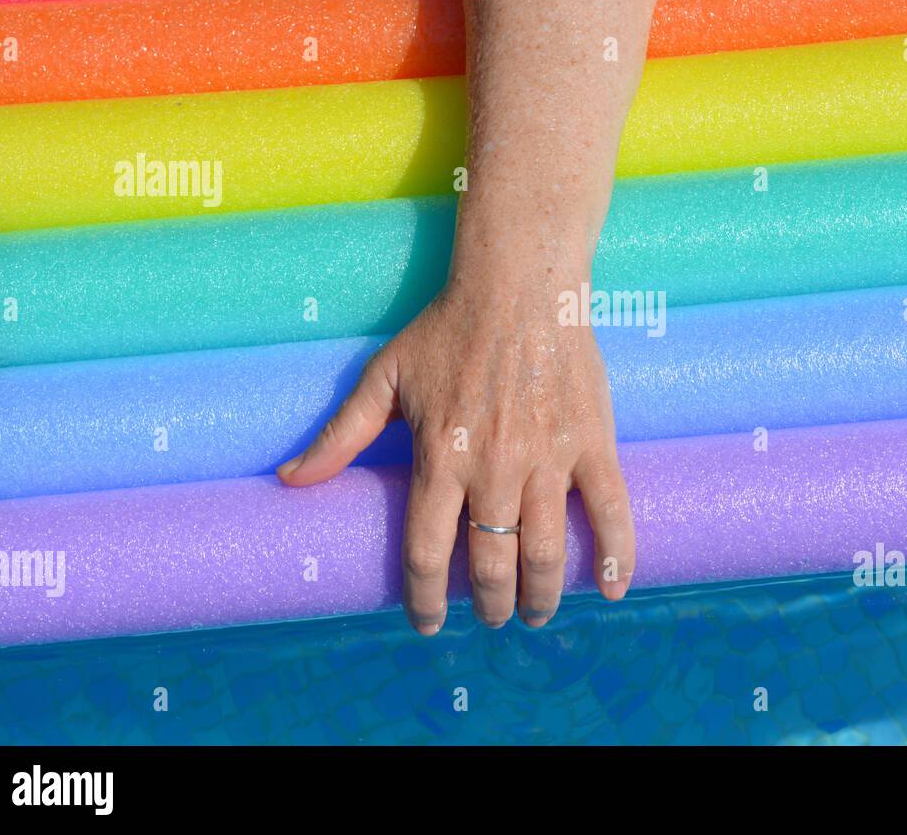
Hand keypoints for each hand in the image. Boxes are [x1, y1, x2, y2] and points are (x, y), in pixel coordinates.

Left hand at [277, 264, 633, 633]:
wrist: (519, 283)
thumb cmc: (447, 327)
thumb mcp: (385, 378)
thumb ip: (340, 435)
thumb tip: (290, 479)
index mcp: (441, 458)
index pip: (428, 554)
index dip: (427, 600)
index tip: (429, 622)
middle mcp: (494, 468)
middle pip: (491, 566)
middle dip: (490, 606)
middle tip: (492, 616)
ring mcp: (548, 458)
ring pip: (545, 552)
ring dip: (540, 597)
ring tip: (535, 613)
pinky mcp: (592, 442)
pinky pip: (610, 510)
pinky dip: (616, 555)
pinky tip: (612, 588)